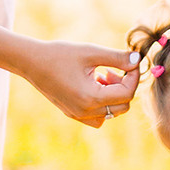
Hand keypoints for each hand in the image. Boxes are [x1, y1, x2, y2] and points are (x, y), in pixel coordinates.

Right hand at [20, 39, 137, 128]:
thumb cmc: (60, 54)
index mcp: (91, 98)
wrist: (31, 62)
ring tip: (101, 76)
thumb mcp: (91, 52)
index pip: (127, 93)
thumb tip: (138, 61)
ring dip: (113, 96)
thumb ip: (117, 58)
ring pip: (111, 114)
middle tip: (113, 69)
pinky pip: (97, 116)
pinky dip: (102, 103)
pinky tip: (92, 85)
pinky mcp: (72, 114)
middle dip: (124, 86)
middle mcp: (85, 112)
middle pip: (122, 106)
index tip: (131, 61)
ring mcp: (78, 115)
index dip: (134, 76)